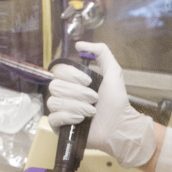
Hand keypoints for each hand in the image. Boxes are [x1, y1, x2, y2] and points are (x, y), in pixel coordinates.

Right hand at [46, 42, 155, 168]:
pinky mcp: (59, 126)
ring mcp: (60, 110)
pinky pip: (53, 117)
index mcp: (73, 82)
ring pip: (54, 101)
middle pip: (55, 86)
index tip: (89, 82)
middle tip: (94, 99)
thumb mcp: (113, 72)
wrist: (119, 126)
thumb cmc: (116, 102)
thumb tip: (79, 44)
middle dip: (77, 93)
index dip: (73, 75)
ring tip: (91, 111)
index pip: (58, 71)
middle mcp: (64, 94)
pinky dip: (68, 117)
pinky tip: (81, 120)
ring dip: (76, 105)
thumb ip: (101, 52)